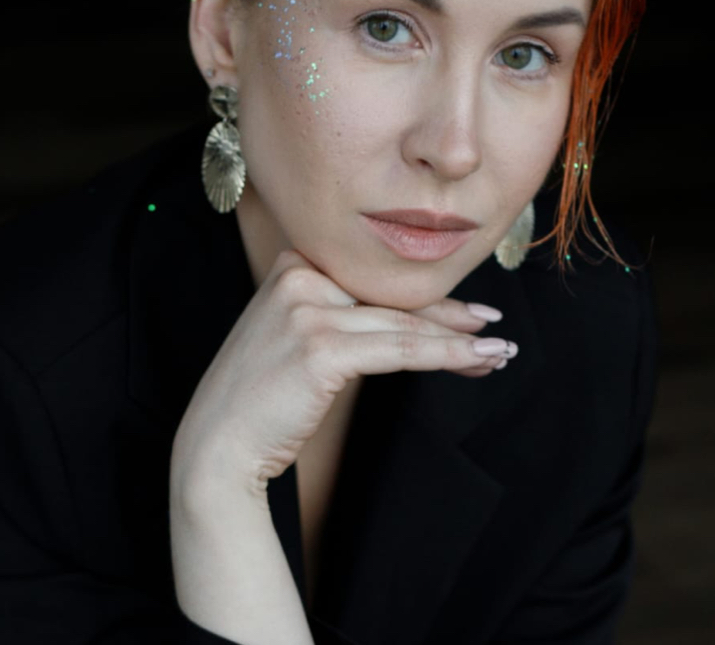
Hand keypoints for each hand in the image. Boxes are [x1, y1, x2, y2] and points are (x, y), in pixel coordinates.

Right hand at [170, 250, 516, 500]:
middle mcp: (299, 276)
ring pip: (402, 324)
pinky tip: (477, 360)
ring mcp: (307, 308)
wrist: (216, 448)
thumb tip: (403, 317)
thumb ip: (338, 315)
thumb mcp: (295, 338)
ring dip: (459, 339)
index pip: (375, 281)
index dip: (424, 299)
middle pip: (391, 298)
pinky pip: (400, 349)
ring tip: (498, 351)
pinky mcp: (321, 345)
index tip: (465, 312)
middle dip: (448, 317)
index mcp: (293, 265)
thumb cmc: (260, 399)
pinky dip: (446, 355)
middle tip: (491, 327)